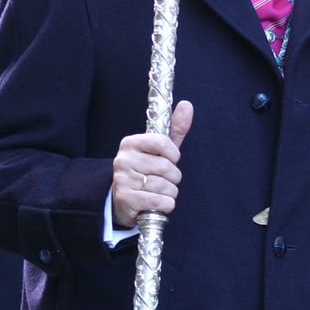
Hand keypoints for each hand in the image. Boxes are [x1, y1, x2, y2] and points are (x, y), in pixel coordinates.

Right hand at [110, 101, 193, 228]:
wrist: (123, 200)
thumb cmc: (146, 171)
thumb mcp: (160, 150)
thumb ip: (175, 128)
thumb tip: (187, 105)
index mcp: (130, 143)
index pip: (162, 142)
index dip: (174, 154)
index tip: (171, 159)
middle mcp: (123, 159)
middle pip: (166, 167)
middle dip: (174, 178)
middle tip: (165, 180)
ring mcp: (122, 180)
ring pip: (165, 186)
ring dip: (170, 193)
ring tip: (159, 192)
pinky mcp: (125, 199)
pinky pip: (160, 201)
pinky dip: (166, 205)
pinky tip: (157, 203)